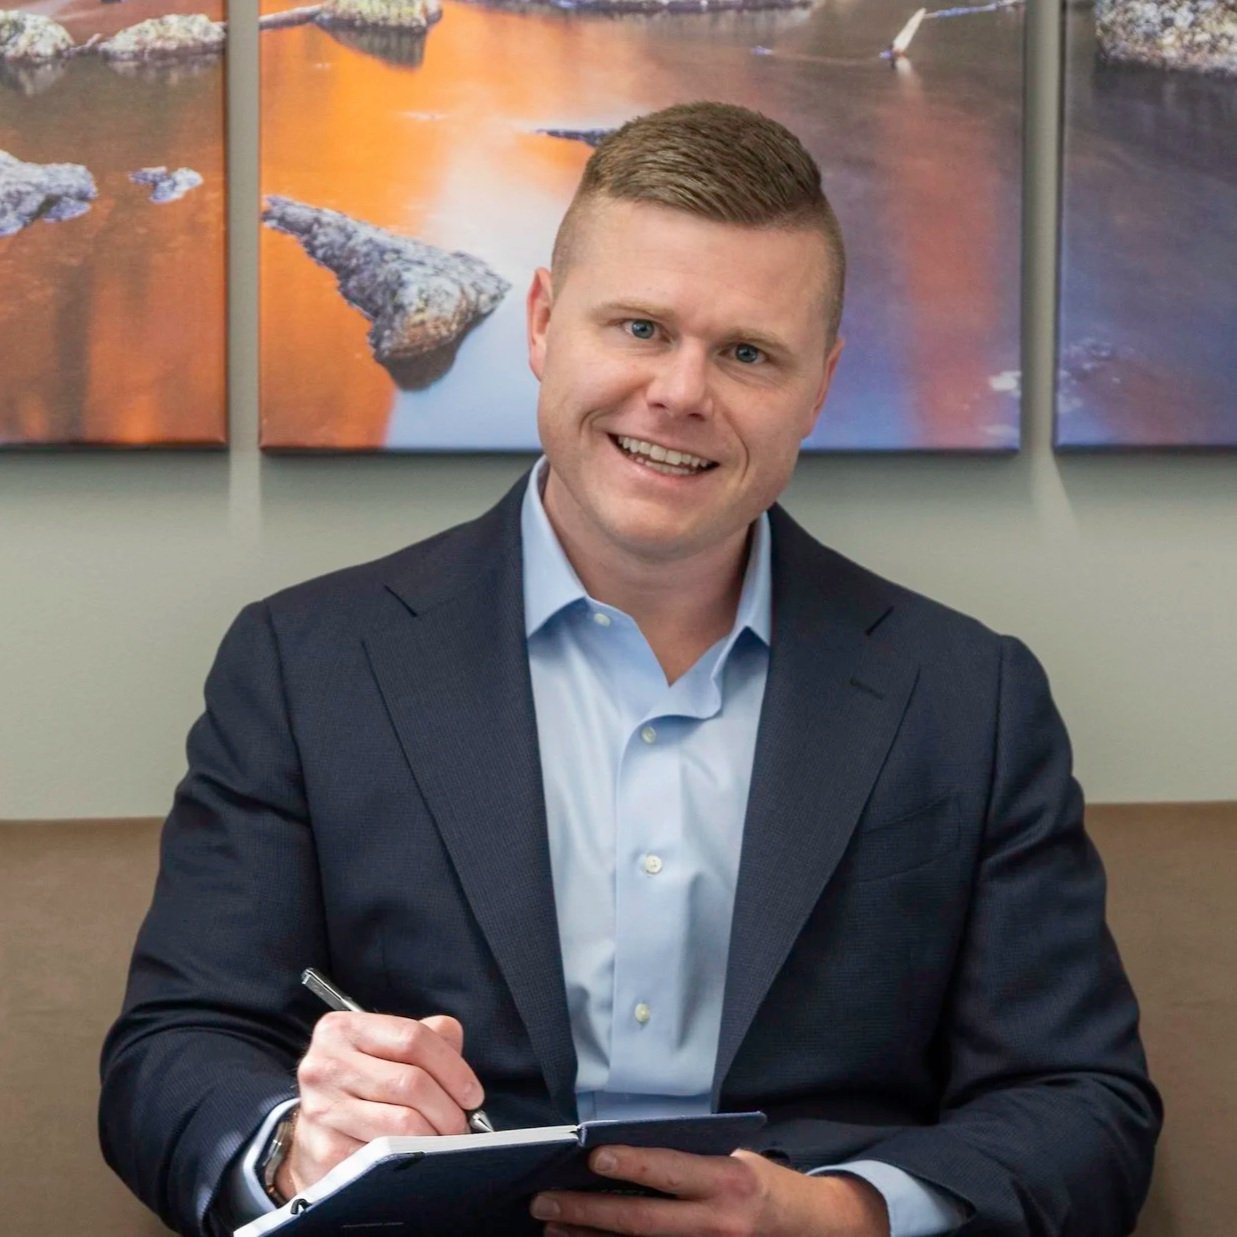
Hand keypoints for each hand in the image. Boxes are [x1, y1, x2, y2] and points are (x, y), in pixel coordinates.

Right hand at [275, 1011, 482, 1199]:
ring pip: (403, 1123)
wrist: (316, 1132)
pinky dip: (411, 1159)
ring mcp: (321, 1109)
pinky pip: (386, 1156)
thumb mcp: (389, 1048)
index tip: (472, 1093)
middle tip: (462, 1124)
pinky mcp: (325, 1151)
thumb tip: (456, 1047)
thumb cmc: (364, 1085)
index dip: (452, 1067)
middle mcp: (325, 1065)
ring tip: (445, 1141)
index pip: (412, 1038)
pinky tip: (417, 1157)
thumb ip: (427, 1035)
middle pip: (411, 1082)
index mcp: (343, 1029)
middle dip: (449, 1108)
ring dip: (436, 1137)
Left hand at [530, 1146, 889, 1236]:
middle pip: (641, 1222)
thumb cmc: (763, 1185)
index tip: (590, 1156)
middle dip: (586, 1213)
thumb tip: (627, 1153)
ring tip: (553, 1231)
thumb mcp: (735, 1160)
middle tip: (544, 1203)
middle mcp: (718, 1223)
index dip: (630, 1164)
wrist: (808, 1231)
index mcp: (727, 1182)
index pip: (670, 1170)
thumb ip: (689, 1159)